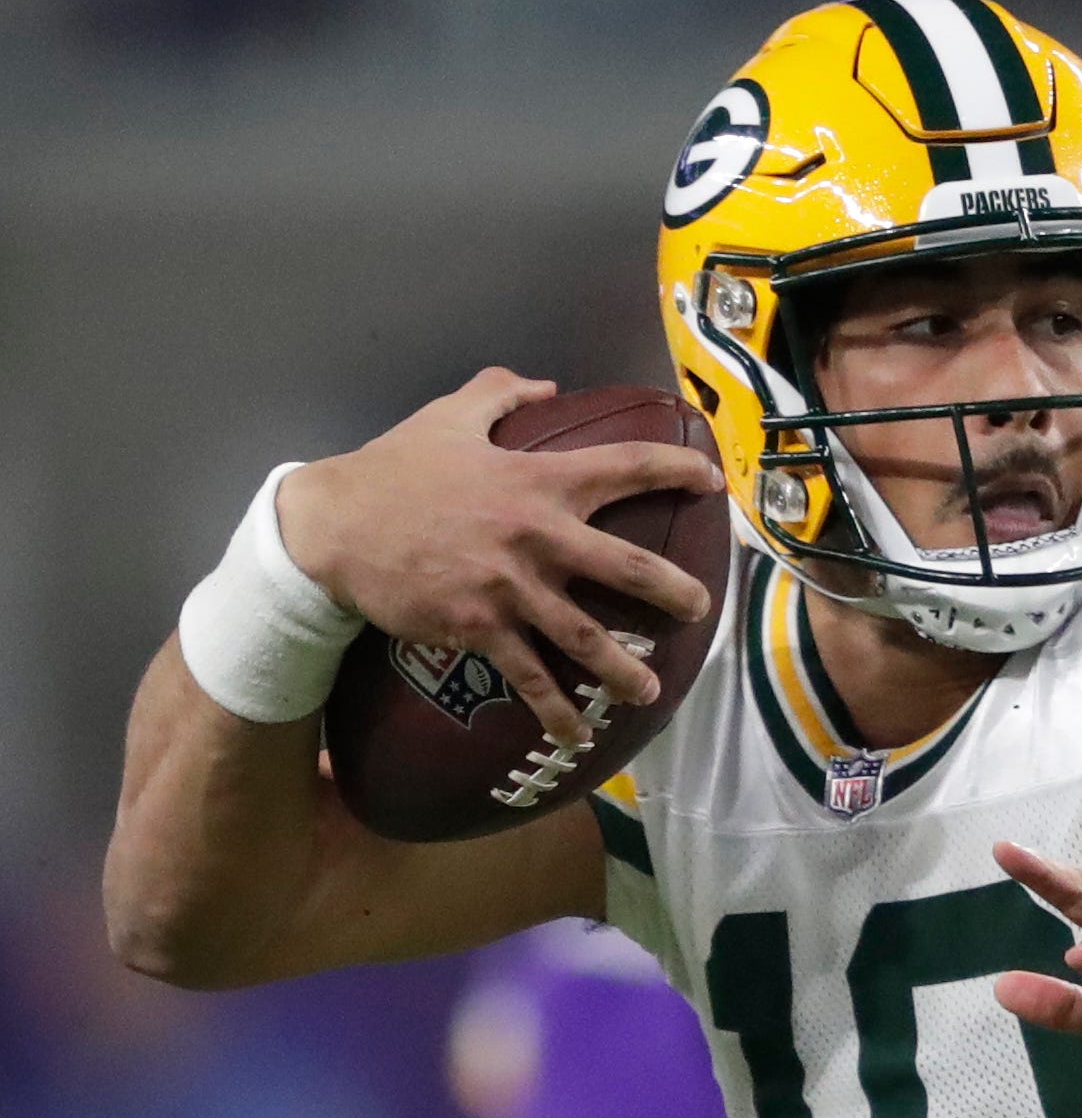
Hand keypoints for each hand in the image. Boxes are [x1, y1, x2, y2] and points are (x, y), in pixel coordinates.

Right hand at [274, 369, 721, 745]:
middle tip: (700, 610)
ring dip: (626, 670)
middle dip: (675, 592)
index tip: (712, 485)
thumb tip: (544, 383)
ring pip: (588, 638)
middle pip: (629, 568)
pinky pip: (531, 676)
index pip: (626, 467)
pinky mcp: (480, 627)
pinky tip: (579, 734)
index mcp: (538, 479)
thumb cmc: (393, 470)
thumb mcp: (447, 416)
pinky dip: (557, 711)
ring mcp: (511, 587)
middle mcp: (537, 535)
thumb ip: (499, 394)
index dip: (676, 472)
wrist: (332, 526)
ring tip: (649, 690)